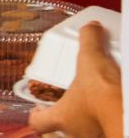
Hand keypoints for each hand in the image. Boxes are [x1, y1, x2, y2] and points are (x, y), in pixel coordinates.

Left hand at [29, 22, 122, 137]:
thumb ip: (89, 40)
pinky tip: (117, 103)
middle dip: (70, 113)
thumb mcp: (91, 59)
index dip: (37, 114)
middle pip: (65, 127)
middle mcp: (77, 133)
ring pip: (87, 130)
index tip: (38, 107)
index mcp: (61, 117)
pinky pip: (107, 130)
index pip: (38, 122)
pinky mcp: (115, 134)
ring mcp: (96, 137)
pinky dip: (110, 119)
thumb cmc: (103, 93)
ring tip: (99, 100)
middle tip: (76, 97)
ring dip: (90, 118)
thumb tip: (90, 27)